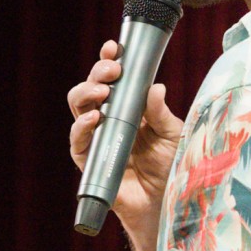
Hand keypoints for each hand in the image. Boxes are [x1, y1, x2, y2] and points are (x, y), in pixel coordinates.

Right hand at [67, 38, 184, 239]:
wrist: (165, 202)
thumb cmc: (170, 166)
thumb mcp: (172, 134)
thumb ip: (161, 112)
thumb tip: (154, 87)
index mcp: (127, 107)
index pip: (112, 79)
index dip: (108, 61)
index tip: (114, 48)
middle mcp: (109, 119)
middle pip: (90, 88)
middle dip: (97, 74)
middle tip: (112, 70)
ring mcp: (97, 138)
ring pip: (79, 108)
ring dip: (87, 94)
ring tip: (103, 91)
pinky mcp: (90, 160)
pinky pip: (78, 141)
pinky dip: (83, 127)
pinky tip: (95, 118)